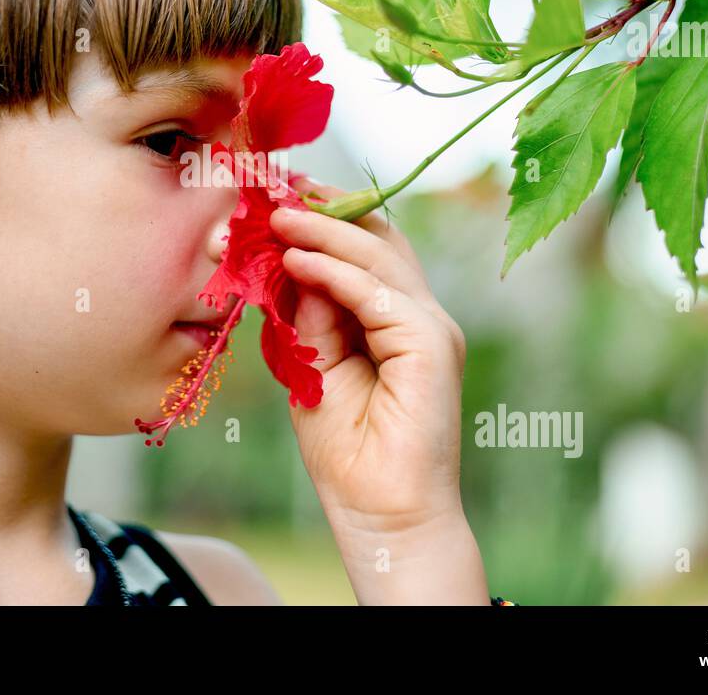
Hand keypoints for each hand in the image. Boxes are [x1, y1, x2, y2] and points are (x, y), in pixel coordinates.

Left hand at [270, 176, 468, 536]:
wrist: (382, 515)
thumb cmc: (348, 453)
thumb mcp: (312, 368)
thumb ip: (309, 317)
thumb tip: (292, 261)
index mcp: (396, 320)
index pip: (367, 250)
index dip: (325, 220)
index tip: (276, 199)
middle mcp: (420, 316)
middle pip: (380, 238)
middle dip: (326, 210)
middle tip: (276, 191)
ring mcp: (431, 328)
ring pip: (380, 255)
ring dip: (323, 232)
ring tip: (276, 218)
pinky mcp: (432, 345)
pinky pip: (378, 292)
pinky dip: (334, 271)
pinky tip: (296, 260)